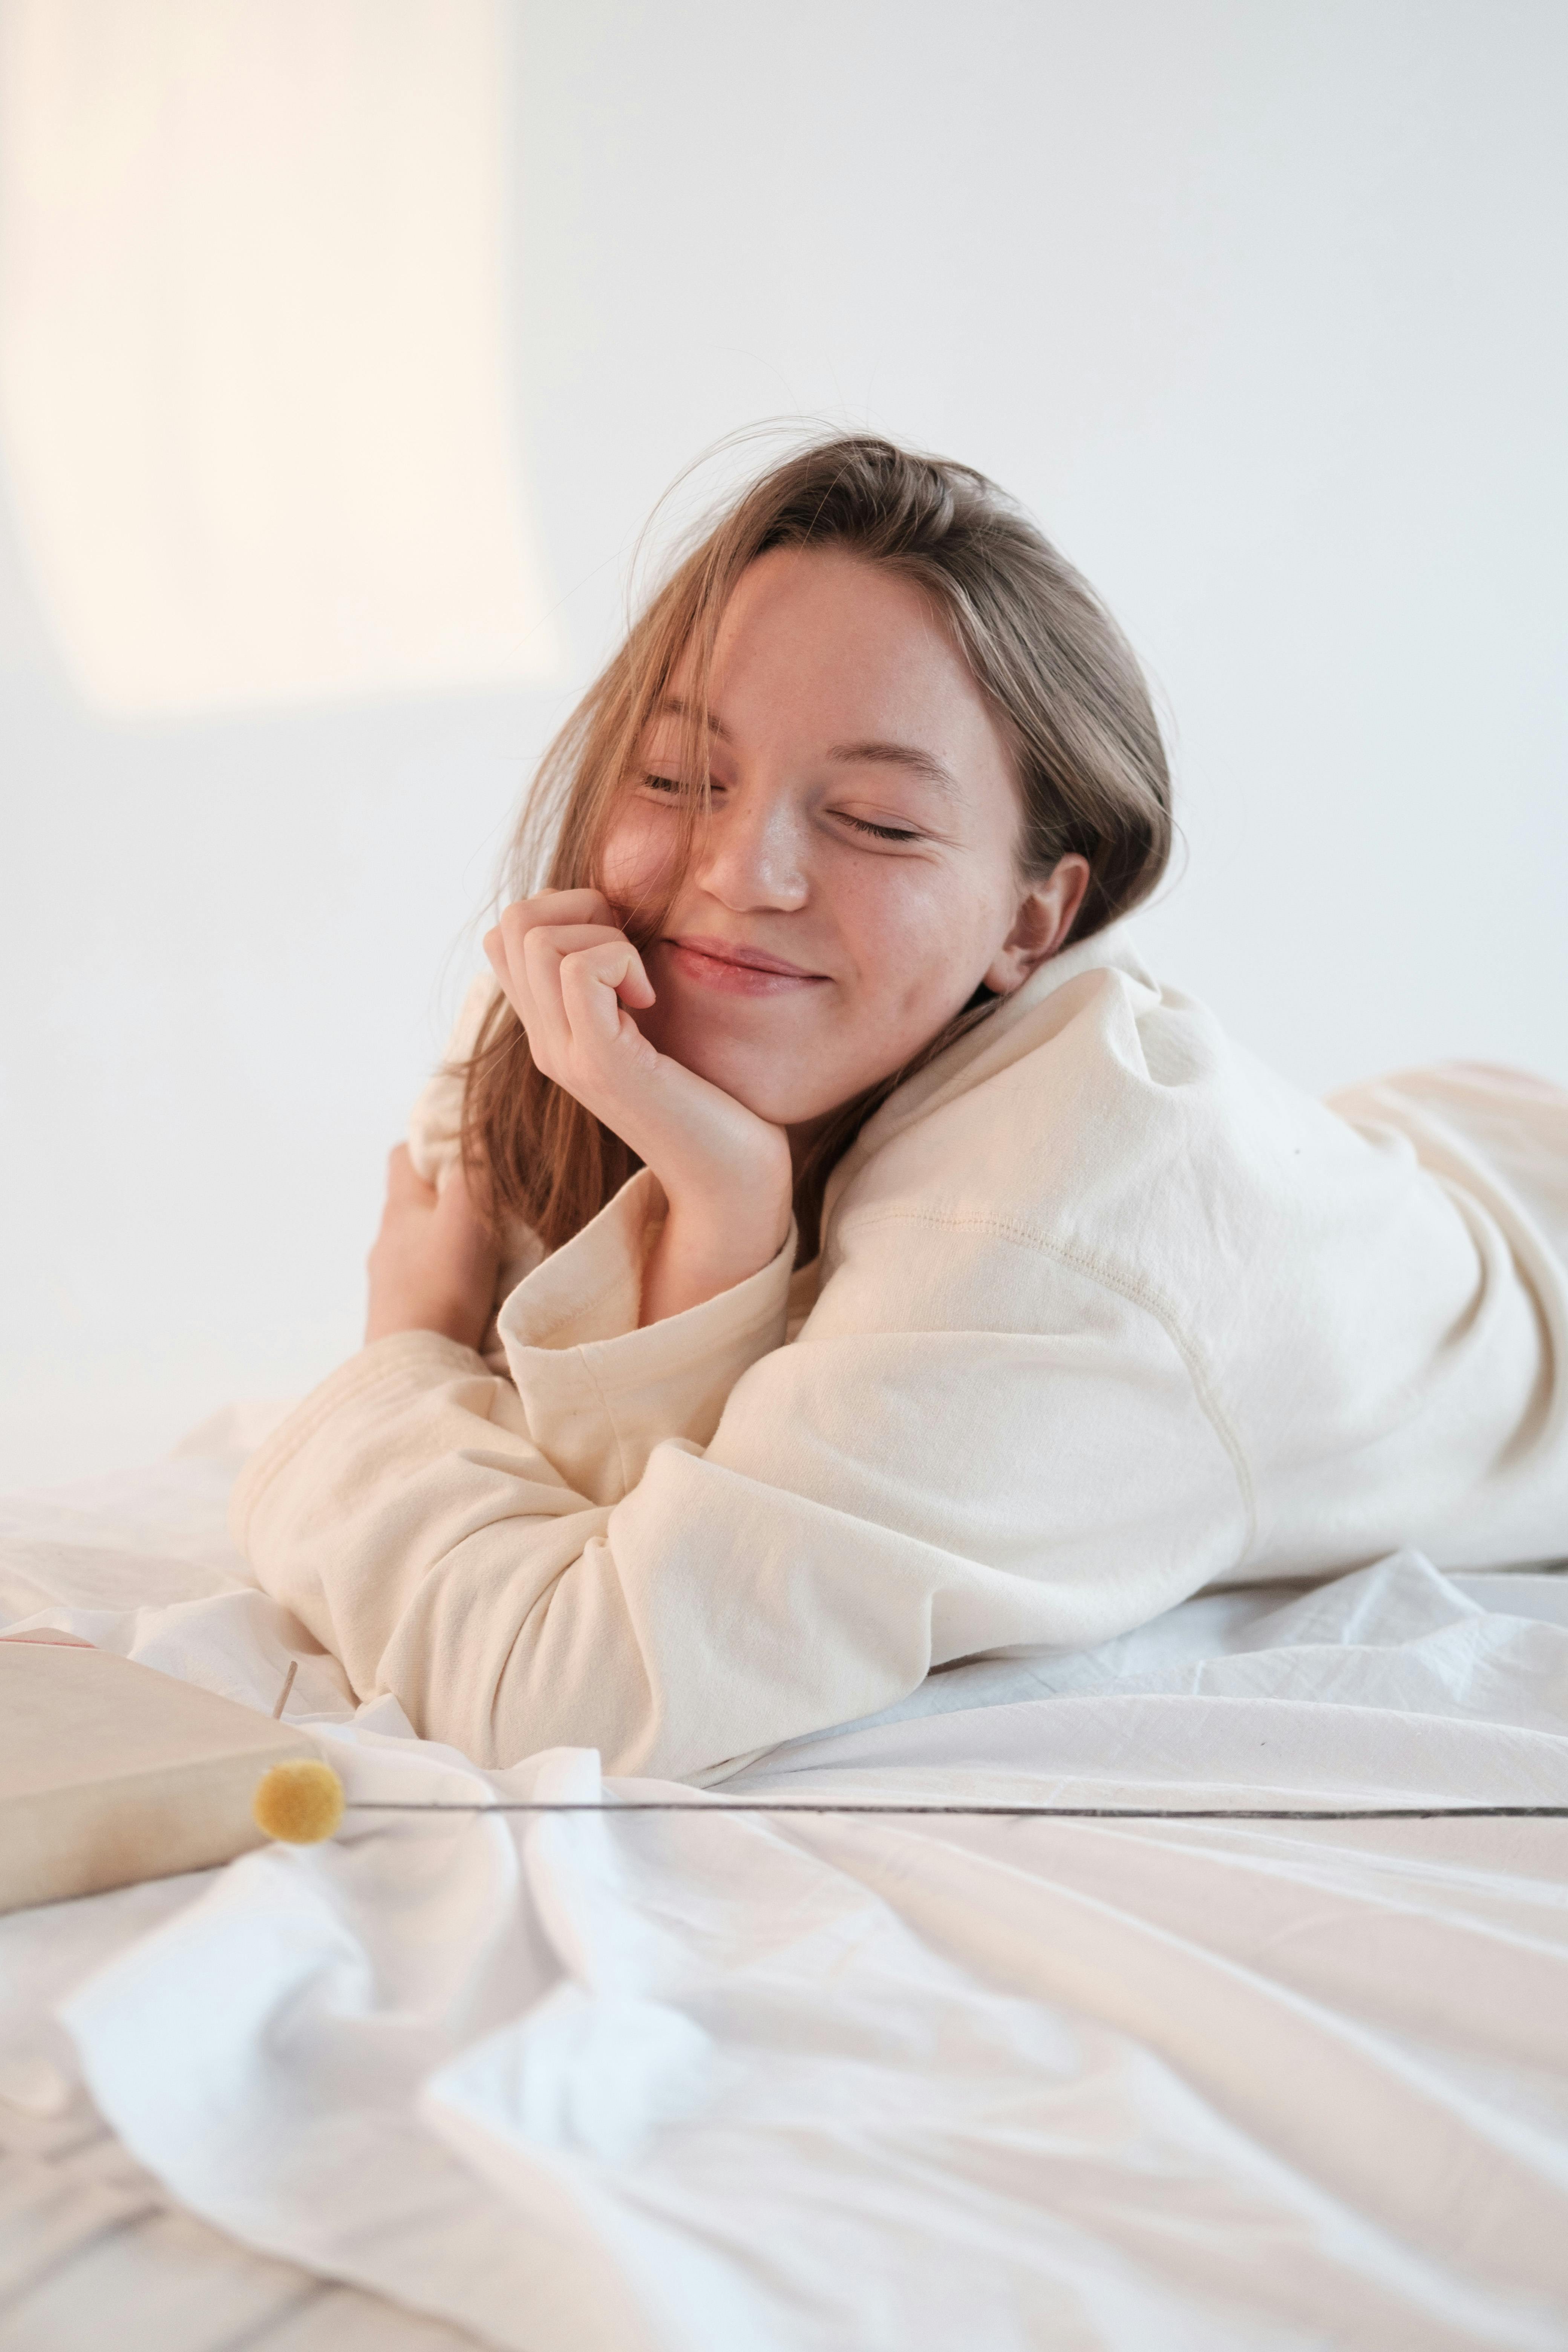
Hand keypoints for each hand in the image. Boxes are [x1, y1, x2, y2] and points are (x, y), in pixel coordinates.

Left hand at [366, 1147, 500, 1349]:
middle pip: (416, 1201)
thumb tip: (476, 1115)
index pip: (403, 1155)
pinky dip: (449, 1276)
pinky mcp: (402, 1317)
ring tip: (492, 1249)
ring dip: (452, 1240)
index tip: (472, 1147)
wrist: (416, 1369)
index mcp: (398, 1209)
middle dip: (451, 1195)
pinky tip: (476, 1291)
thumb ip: (475, 1166)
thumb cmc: (442, 1287)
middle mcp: (387, 1242)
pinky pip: (426, 1282)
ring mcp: (391, 1282)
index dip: (432, 1143)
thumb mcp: (466, 1214)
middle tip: (495, 1200)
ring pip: (422, 1244)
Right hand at [484, 890, 792, 1321]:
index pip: (506, 936)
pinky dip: (621, 960)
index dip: (563, 912)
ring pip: (537, 939)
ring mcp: (566, 1055)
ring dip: (602, 936)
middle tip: (631, 955)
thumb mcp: (650, 1026)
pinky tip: (650, 1000)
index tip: (620, 947)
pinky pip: (580, 971)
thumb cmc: (709, 1098)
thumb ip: (620, 986)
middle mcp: (546, 1042)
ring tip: (640, 983)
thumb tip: (616, 915)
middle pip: (513, 924)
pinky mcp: (601, 1064)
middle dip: (580, 910)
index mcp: (552, 1031)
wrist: (729, 1176)